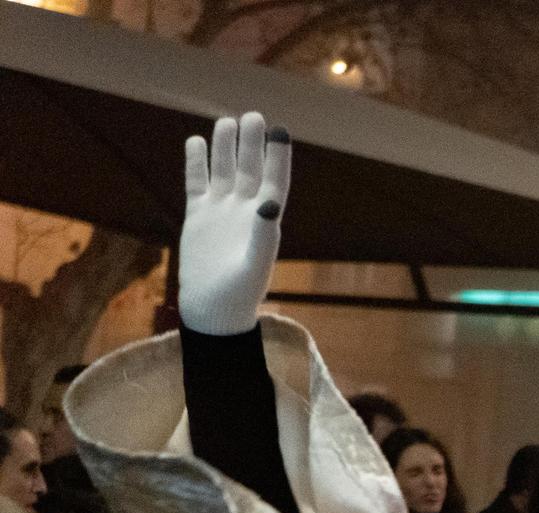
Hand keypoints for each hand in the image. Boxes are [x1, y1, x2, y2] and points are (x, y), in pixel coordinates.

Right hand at [179, 112, 291, 335]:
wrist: (213, 309)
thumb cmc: (240, 293)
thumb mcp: (255, 265)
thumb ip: (264, 234)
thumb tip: (270, 203)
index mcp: (266, 221)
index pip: (274, 181)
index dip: (278, 157)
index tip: (281, 131)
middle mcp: (245, 211)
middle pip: (249, 169)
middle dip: (251, 144)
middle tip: (254, 116)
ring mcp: (221, 211)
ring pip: (224, 171)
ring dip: (226, 148)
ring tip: (227, 122)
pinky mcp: (199, 216)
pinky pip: (197, 183)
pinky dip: (196, 163)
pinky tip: (195, 142)